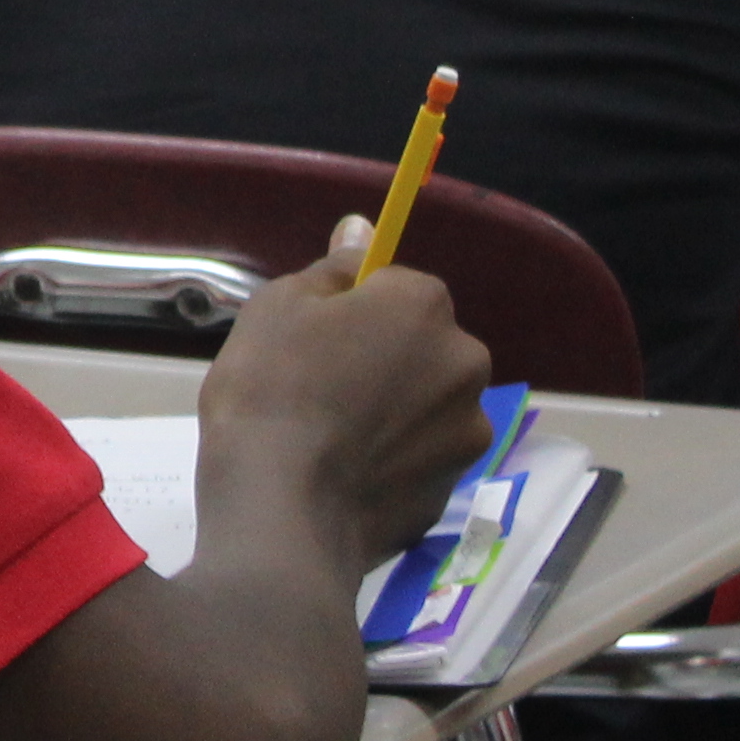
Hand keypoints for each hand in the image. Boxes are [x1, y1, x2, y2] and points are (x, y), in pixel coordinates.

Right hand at [194, 227, 497, 579]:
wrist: (283, 508)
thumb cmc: (271, 389)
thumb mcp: (279, 307)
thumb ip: (333, 269)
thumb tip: (363, 231)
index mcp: (425, 306)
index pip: (397, 285)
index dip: (351, 308)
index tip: (313, 335)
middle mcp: (466, 361)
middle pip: (422, 345)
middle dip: (384, 358)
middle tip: (316, 386)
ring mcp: (468, 431)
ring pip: (425, 403)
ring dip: (393, 411)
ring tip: (329, 439)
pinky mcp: (452, 489)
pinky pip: (418, 458)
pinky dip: (391, 461)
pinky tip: (343, 476)